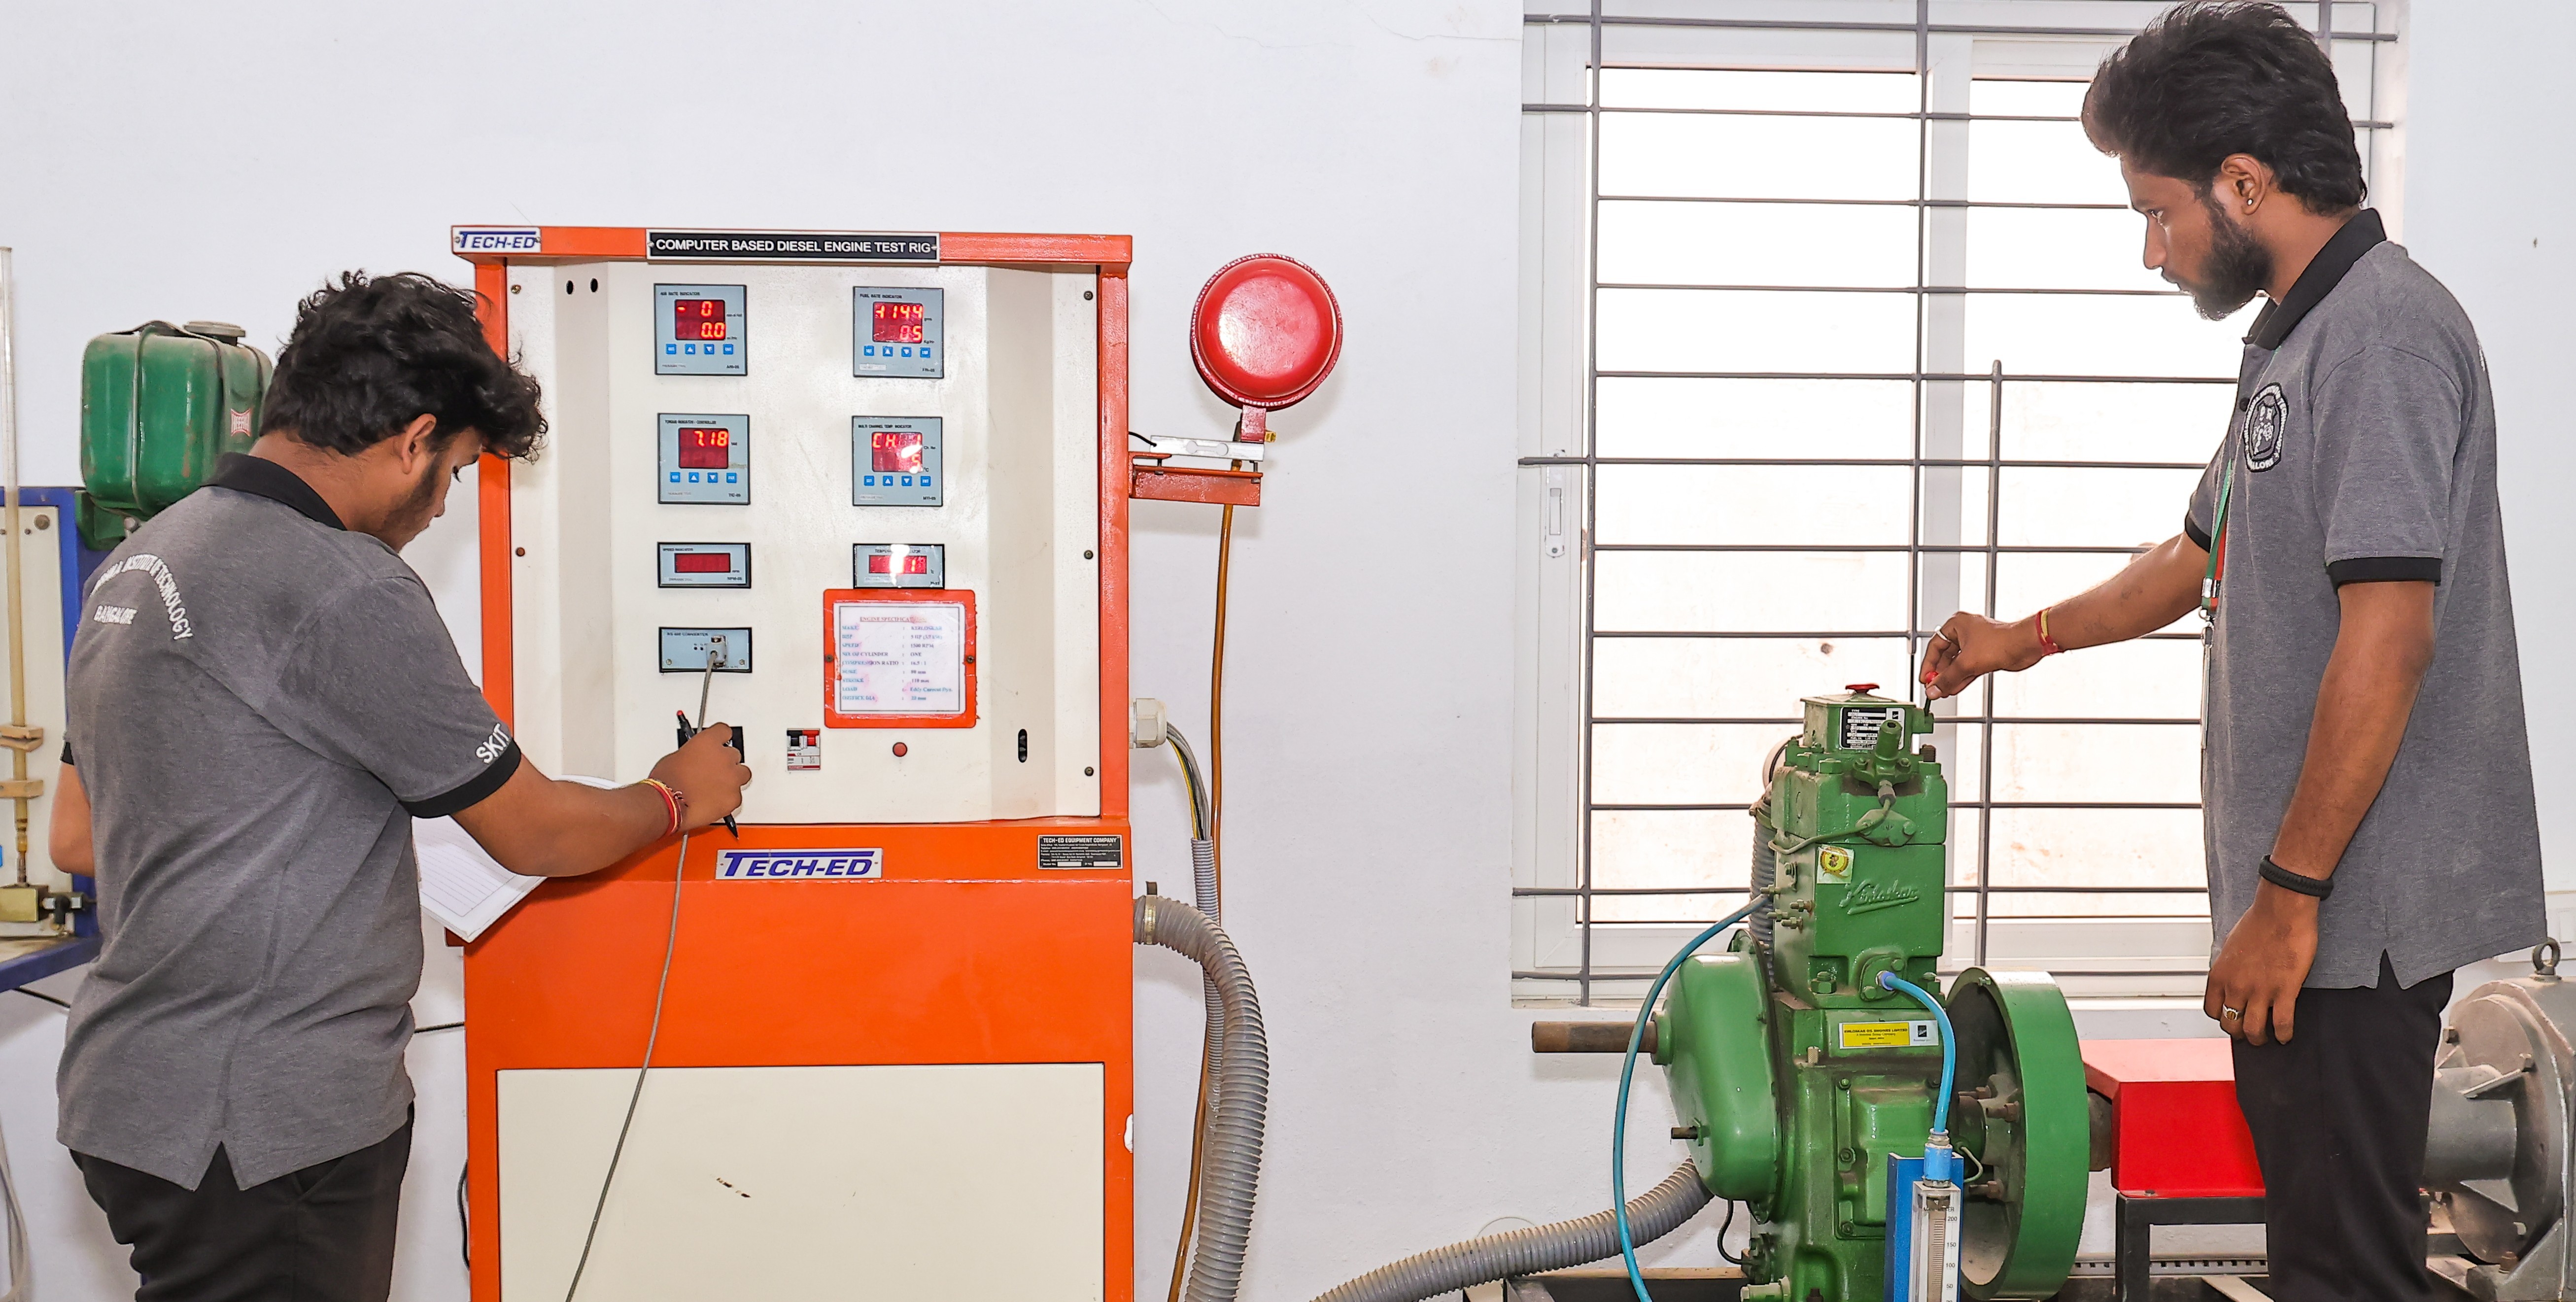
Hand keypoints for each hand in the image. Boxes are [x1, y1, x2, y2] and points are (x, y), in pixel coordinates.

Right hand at [649, 723, 751, 831]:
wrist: (666, 804)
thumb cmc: (666, 781)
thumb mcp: (677, 756)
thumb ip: (694, 753)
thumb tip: (696, 757)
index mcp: (709, 741)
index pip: (724, 731)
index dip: (720, 737)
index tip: (719, 741)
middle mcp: (724, 757)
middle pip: (734, 754)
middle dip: (725, 762)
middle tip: (712, 771)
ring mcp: (732, 778)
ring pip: (742, 774)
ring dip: (732, 778)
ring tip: (716, 787)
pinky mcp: (734, 798)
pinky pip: (736, 796)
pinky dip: (728, 798)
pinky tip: (714, 801)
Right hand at [1918, 612, 2045, 700]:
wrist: (2026, 645)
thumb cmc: (2002, 641)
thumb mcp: (1967, 663)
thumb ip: (1947, 678)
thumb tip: (1934, 689)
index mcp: (1957, 624)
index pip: (1934, 646)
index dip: (1928, 664)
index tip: (1925, 678)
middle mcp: (1965, 632)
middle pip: (1946, 656)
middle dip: (1941, 673)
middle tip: (1935, 687)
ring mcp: (1976, 643)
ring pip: (1958, 663)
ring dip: (1951, 677)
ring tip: (1944, 691)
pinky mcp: (1985, 654)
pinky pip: (1968, 667)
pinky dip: (1961, 677)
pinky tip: (1955, 688)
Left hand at [2202, 884, 2319, 1044]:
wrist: (2282, 910)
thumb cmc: (2259, 923)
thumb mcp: (2231, 947)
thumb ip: (2229, 969)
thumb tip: (2232, 982)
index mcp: (2219, 975)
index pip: (2212, 1010)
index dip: (2222, 1018)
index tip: (2231, 1018)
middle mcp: (2235, 986)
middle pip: (2231, 1024)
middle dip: (2239, 1032)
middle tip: (2249, 1033)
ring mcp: (2260, 991)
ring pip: (2253, 1030)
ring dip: (2259, 1039)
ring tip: (2266, 1038)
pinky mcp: (2284, 991)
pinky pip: (2282, 1023)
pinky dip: (2284, 1034)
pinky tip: (2286, 1036)